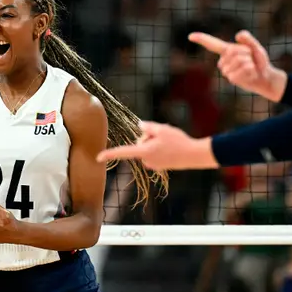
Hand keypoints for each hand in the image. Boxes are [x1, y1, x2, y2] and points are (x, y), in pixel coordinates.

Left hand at [96, 121, 218, 169]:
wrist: (194, 155)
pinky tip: (171, 147)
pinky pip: (154, 153)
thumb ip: (148, 127)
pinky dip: (160, 148)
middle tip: (163, 135)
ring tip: (169, 142)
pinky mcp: (159, 165)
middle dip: (147, 137)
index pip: (123, 152)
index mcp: (144, 151)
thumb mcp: (162, 129)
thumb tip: (139, 126)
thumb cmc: (178, 142)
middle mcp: (146, 160)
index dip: (110, 153)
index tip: (98, 157)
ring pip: (147, 148)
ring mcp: (153, 164)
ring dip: (154, 143)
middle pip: (139, 143)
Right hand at [189, 30, 284, 100]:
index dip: (201, 39)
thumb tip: (237, 35)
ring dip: (249, 62)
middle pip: (232, 51)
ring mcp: (227, 70)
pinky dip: (249, 71)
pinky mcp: (231, 78)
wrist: (265, 78)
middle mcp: (224, 60)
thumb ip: (248, 39)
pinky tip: (251, 74)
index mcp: (227, 50)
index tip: (190, 36)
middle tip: (251, 59)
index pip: (212, 44)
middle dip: (246, 53)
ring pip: (238, 61)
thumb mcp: (256, 47)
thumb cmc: (259, 61)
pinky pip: (240, 71)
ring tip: (251, 67)